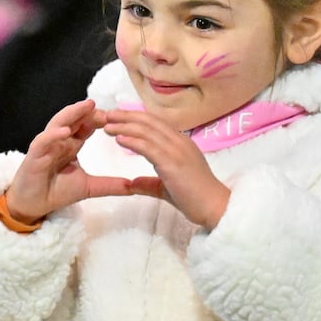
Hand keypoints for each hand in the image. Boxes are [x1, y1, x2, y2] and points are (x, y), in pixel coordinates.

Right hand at [3, 100, 134, 223]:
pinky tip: (65, 131)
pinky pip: (43, 141)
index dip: (100, 119)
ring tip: (86, 106)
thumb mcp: (89, 187)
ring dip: (71, 114)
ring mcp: (46, 146)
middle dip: (88, 111)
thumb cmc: (56, 191)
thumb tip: (133, 187)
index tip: (116, 118)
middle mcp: (59, 141)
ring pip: (58, 123)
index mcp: (71, 144)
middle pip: (73, 119)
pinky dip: (53, 135)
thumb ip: (110, 185)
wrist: (34, 205)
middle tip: (104, 108)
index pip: (86, 125)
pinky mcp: (34, 155)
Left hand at [104, 109, 230, 228]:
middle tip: (108, 114)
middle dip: (126, 116)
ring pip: (147, 131)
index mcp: (180, 143)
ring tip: (107, 124)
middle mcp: (179, 142)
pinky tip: (119, 139)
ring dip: (125, 126)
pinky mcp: (172, 163)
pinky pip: (148, 147)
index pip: (155, 124)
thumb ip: (149, 183)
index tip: (118, 117)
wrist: (214, 207)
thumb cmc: (194, 198)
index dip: (135, 118)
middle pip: (149, 122)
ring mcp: (177, 150)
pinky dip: (132, 141)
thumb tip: (132, 184)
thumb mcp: (167, 187)